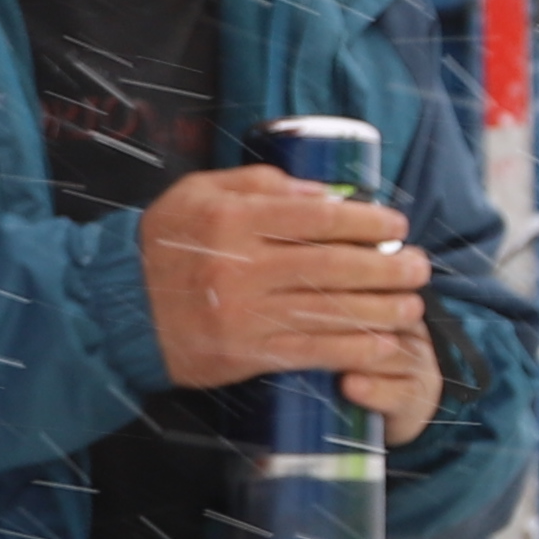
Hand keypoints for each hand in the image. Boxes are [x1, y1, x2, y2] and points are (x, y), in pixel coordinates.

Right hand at [139, 166, 441, 421]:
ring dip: (380, 310)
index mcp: (232, 220)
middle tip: (420, 265)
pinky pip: (310, 352)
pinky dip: (353, 350)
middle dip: (385, 267)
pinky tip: (384, 345)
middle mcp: (241, 267)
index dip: (365, 222)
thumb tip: (323, 192)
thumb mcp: (199, 192)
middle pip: (330, 265)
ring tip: (413, 305)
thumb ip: (260, 184)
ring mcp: (244, 315)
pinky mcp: (244, 354)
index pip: (316, 217)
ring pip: (327, 311)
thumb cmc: (165, 242)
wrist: (118, 307)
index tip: (397, 226)